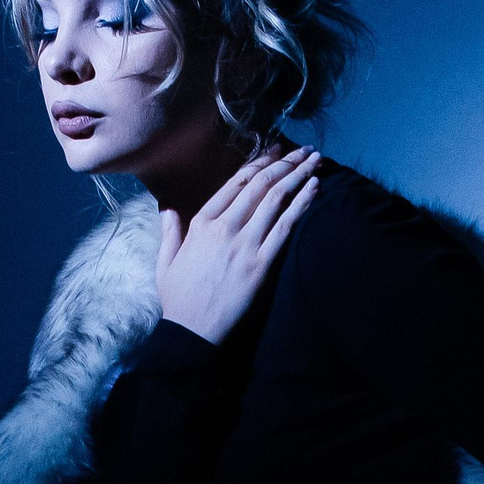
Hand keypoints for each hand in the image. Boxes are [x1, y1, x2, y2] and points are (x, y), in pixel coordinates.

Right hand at [156, 144, 319, 343]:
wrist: (192, 333)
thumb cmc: (179, 299)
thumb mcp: (166, 261)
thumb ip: (169, 230)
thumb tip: (167, 207)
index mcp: (201, 222)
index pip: (236, 182)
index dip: (260, 162)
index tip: (276, 150)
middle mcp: (224, 227)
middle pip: (261, 185)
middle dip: (286, 162)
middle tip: (305, 150)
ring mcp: (244, 245)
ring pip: (276, 199)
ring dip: (299, 175)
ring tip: (316, 160)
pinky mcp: (261, 265)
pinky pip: (286, 227)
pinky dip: (302, 204)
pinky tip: (315, 187)